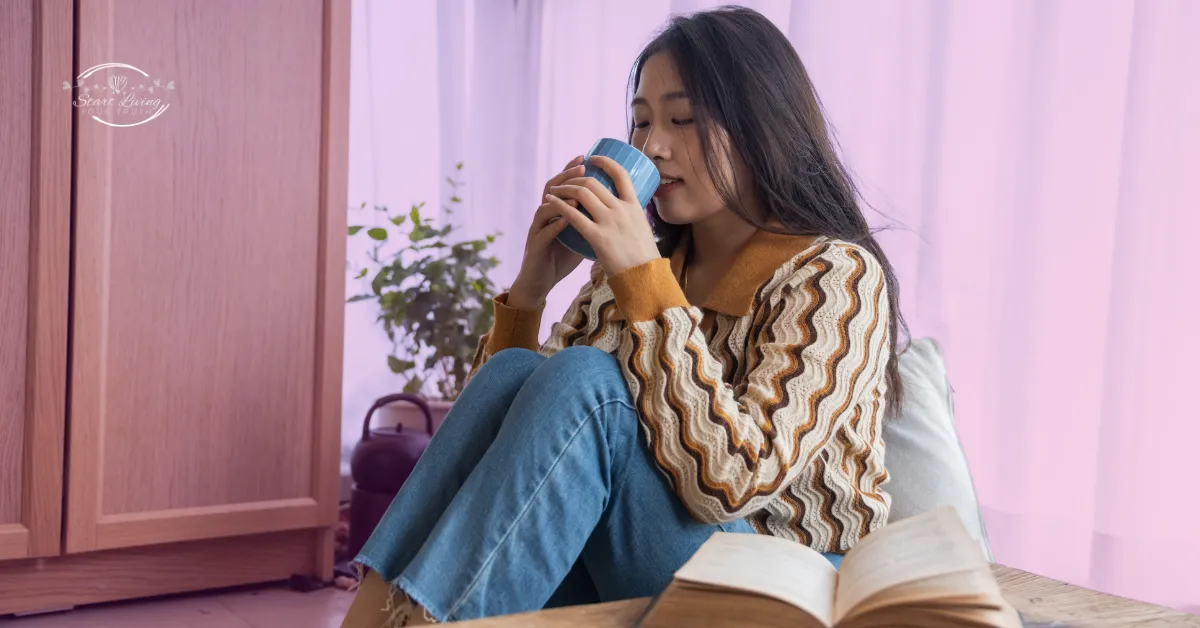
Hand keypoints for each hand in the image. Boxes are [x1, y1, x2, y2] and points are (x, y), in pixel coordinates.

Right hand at [509, 155, 588, 307]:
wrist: (540, 283)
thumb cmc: (560, 259)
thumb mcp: (579, 238)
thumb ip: (592, 224)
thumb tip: (617, 212)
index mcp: (556, 213)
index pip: (563, 186)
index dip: (571, 171)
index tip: (587, 158)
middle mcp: (545, 217)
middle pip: (552, 190)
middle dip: (567, 177)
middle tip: (582, 167)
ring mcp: (538, 231)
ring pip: (545, 208)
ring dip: (562, 200)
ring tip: (576, 194)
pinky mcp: (535, 247)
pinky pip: (544, 233)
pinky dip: (556, 225)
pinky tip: (566, 219)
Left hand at [544, 155, 661, 276]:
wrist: (645, 279)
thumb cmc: (644, 259)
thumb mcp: (643, 229)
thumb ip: (631, 217)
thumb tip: (625, 210)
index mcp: (635, 206)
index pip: (620, 174)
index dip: (605, 162)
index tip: (593, 159)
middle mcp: (622, 210)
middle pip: (594, 182)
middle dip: (576, 177)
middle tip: (566, 180)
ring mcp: (610, 222)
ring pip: (582, 193)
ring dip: (565, 188)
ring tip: (555, 190)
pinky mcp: (598, 237)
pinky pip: (574, 215)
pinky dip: (559, 204)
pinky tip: (550, 201)